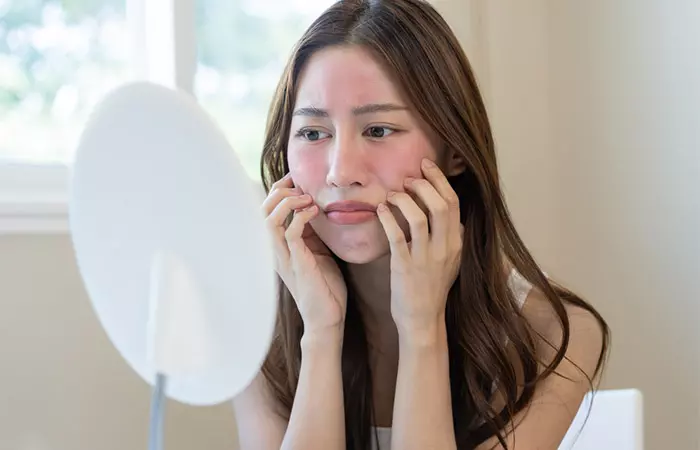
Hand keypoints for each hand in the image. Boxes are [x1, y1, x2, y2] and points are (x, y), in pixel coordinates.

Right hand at [262, 174, 346, 335]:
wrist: (327, 318)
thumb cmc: (324, 288)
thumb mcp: (317, 253)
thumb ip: (311, 234)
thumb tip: (315, 209)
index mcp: (278, 247)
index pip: (267, 211)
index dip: (277, 191)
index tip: (295, 179)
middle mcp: (275, 251)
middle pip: (261, 211)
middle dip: (278, 191)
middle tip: (299, 185)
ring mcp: (283, 257)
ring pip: (269, 220)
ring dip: (287, 202)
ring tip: (305, 197)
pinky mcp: (297, 263)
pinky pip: (290, 233)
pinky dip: (300, 217)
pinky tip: (313, 211)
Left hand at [376, 158, 462, 334]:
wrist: (422, 318)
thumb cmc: (432, 287)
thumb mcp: (451, 260)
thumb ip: (452, 236)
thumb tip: (448, 210)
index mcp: (457, 243)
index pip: (453, 203)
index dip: (440, 180)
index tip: (426, 167)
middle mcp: (444, 249)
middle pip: (440, 205)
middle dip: (424, 185)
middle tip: (409, 179)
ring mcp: (425, 258)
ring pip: (419, 217)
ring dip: (404, 200)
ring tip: (393, 194)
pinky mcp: (405, 267)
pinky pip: (397, 235)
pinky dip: (388, 218)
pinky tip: (381, 209)